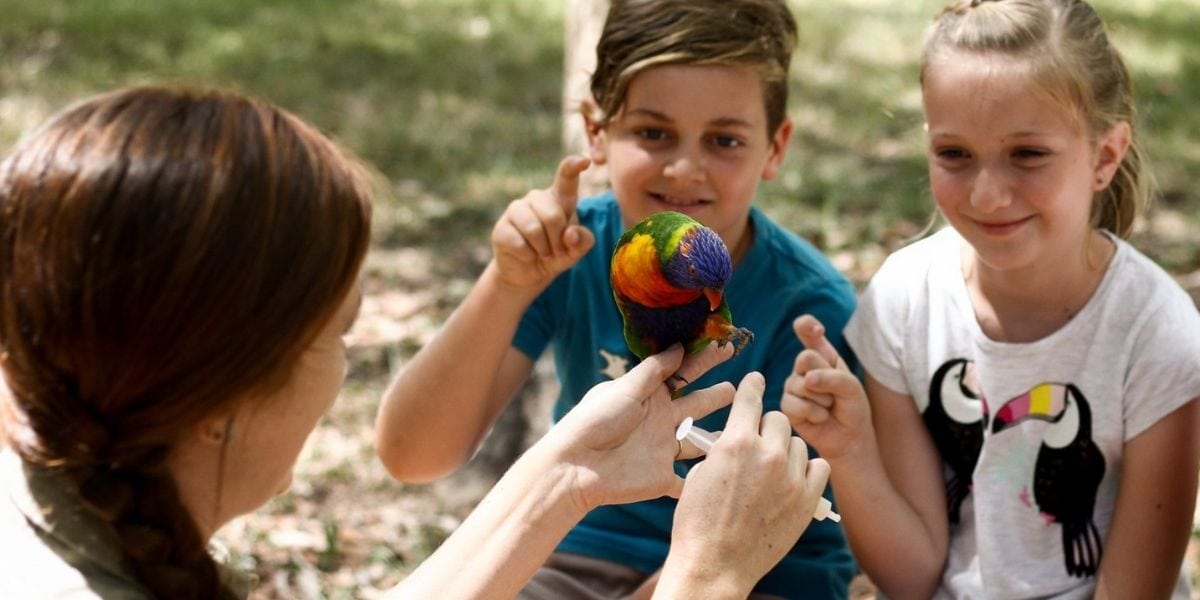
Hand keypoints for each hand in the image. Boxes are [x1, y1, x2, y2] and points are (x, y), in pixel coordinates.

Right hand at [490, 155, 595, 292]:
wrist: (528, 272)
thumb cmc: (556, 254)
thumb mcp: (576, 250)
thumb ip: (583, 241)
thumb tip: (570, 234)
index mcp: (558, 198)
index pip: (566, 177)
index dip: (574, 166)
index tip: (585, 159)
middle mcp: (536, 198)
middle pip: (553, 215)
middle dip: (558, 240)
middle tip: (557, 252)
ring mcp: (516, 210)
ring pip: (534, 229)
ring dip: (543, 249)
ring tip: (543, 254)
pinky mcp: (501, 228)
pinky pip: (520, 244)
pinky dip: (528, 256)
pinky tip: (526, 255)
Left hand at [548, 341, 735, 509]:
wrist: (576, 467)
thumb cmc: (594, 421)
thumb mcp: (625, 389)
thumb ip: (654, 370)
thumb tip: (679, 345)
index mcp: (650, 395)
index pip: (684, 373)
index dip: (705, 359)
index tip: (725, 345)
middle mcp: (660, 420)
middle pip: (696, 404)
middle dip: (717, 395)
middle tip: (742, 386)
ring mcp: (663, 449)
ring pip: (698, 441)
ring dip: (717, 436)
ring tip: (742, 427)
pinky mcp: (663, 477)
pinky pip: (688, 480)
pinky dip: (702, 480)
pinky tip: (724, 478)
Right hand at [658, 372, 831, 595]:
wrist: (714, 564)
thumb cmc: (697, 522)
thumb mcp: (700, 475)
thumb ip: (722, 450)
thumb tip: (733, 439)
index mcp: (735, 442)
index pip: (751, 398)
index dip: (753, 386)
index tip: (757, 379)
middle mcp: (766, 454)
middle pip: (779, 419)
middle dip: (767, 427)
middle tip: (759, 442)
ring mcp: (790, 477)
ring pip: (799, 442)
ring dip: (787, 449)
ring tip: (773, 467)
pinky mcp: (807, 499)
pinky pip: (818, 466)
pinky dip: (807, 469)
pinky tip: (794, 478)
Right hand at [780, 314, 873, 460]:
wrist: (850, 437)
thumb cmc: (852, 408)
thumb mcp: (852, 387)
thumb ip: (833, 377)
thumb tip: (807, 380)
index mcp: (822, 355)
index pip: (808, 331)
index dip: (807, 326)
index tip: (816, 329)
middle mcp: (803, 368)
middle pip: (805, 358)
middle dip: (826, 378)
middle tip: (835, 394)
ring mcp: (792, 386)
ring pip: (801, 384)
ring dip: (823, 400)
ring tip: (828, 408)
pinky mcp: (786, 406)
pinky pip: (795, 404)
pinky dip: (814, 413)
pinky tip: (819, 418)